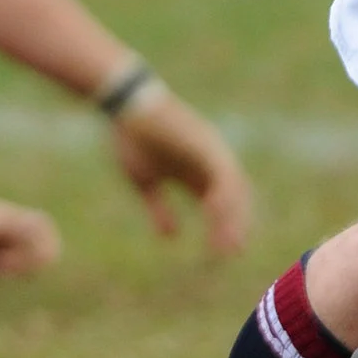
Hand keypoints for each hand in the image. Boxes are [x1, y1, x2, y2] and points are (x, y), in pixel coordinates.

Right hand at [108, 86, 251, 255]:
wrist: (123, 105)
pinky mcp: (206, 143)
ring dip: (231, 216)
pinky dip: (223, 195)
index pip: (219, 204)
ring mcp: (211, 151)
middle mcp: (210, 161)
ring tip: (227, 241)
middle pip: (233, 198)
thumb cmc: (131, 140)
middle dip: (234, 225)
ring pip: (233, 188)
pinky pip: (223, 173)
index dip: (222, 227)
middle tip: (232, 252)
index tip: (221, 252)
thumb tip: (171, 237)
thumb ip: (159, 209)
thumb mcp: (145, 183)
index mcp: (196, 172)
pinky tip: (216, 214)